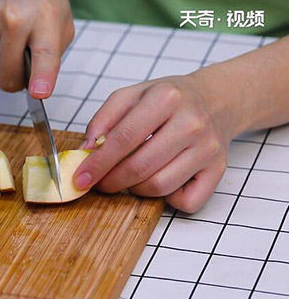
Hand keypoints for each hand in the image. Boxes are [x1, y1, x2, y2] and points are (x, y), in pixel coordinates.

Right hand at [0, 0, 73, 97]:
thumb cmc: (40, 1)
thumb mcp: (60, 25)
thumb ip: (51, 58)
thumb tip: (34, 86)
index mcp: (44, 22)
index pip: (43, 56)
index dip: (41, 78)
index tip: (39, 93)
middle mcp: (14, 20)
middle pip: (8, 75)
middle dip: (16, 80)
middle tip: (23, 69)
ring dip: (1, 65)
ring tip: (12, 43)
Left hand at [74, 73, 242, 212]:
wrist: (217, 99)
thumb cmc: (168, 100)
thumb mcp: (131, 96)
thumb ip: (102, 121)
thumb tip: (85, 152)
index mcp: (166, 98)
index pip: (124, 139)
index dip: (98, 163)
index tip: (80, 179)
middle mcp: (191, 123)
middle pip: (140, 167)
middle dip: (112, 181)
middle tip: (100, 183)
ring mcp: (208, 148)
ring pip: (159, 186)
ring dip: (136, 189)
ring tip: (129, 177)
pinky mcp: (219, 169)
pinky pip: (187, 201)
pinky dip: (169, 200)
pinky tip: (162, 181)